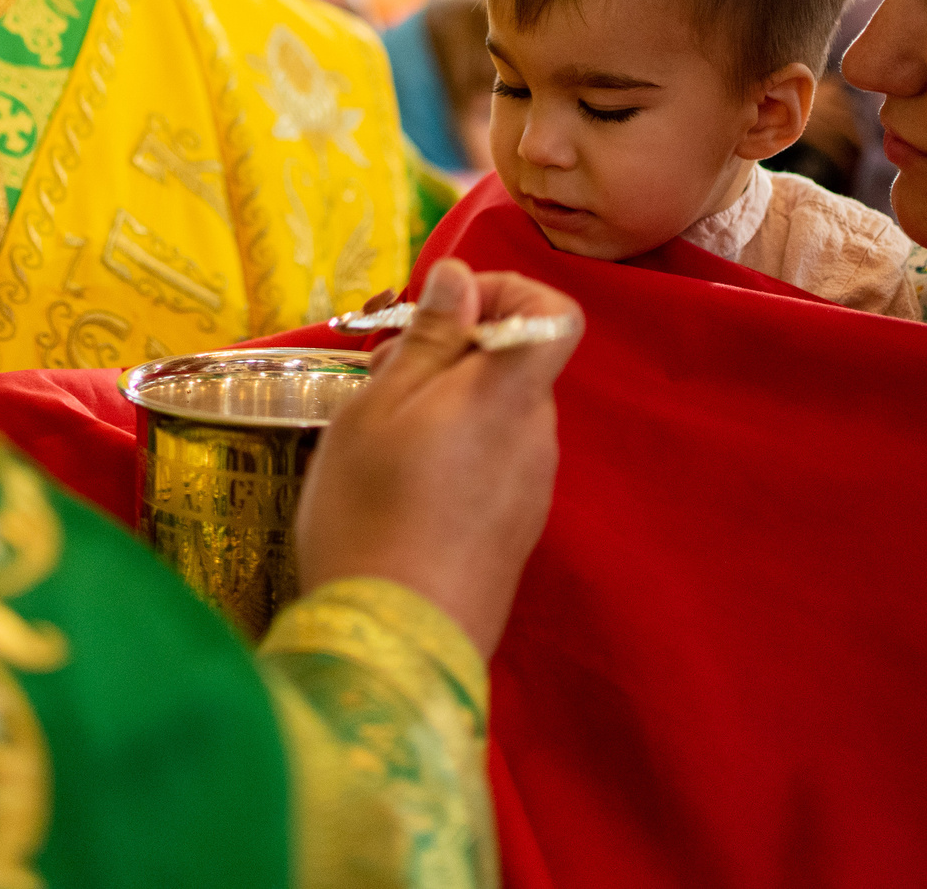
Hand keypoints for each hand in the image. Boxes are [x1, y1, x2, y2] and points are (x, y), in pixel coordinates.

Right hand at [294, 257, 581, 658]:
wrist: (395, 646)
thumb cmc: (371, 510)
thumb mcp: (377, 408)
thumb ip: (429, 339)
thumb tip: (462, 280)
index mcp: (510, 394)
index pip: (555, 313)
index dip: (506, 293)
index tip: (442, 312)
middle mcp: (537, 437)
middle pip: (515, 365)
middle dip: (454, 354)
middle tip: (380, 379)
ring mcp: (531, 489)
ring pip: (498, 416)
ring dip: (447, 407)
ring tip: (379, 439)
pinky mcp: (515, 532)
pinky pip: (494, 465)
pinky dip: (455, 455)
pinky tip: (400, 490)